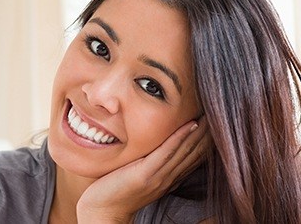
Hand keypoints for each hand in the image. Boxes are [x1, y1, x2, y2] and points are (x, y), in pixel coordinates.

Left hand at [76, 116, 210, 222]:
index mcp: (169, 177)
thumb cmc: (118, 189)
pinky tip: (191, 124)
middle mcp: (169, 177)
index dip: (207, 140)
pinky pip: (167, 152)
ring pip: (186, 150)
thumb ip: (152, 162)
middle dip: (209, 133)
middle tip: (220, 114)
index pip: (194, 157)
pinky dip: (180, 137)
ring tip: (211, 114)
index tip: (216, 122)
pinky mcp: (146, 174)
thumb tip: (157, 145)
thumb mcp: (140, 174)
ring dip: (200, 132)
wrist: (103, 210)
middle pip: (195, 152)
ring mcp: (159, 176)